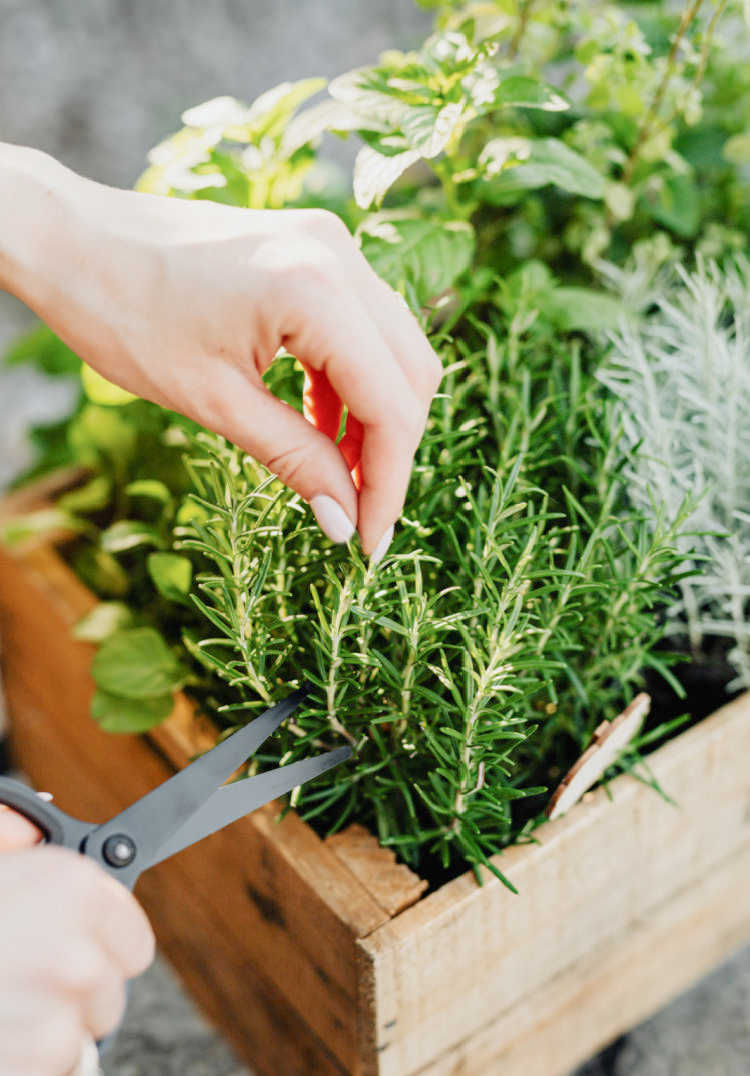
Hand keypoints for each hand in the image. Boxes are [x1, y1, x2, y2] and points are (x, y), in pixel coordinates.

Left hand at [0, 146, 441, 558]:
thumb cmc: (123, 314)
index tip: (369, 541)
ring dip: (376, 418)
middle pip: (412, 374)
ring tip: (334, 472)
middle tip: (357, 511)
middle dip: (390, 452)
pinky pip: (363, 327)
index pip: (392, 404)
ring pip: (396, 350)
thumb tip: (344, 520)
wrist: (72, 238)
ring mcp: (332, 245)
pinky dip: (354, 382)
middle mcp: (338, 257)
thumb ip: (293, 458)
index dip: (389, 481)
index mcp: (314, 291)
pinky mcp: (317, 250)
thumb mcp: (212, 401)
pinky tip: (321, 422)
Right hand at [0, 807, 153, 1075]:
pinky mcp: (36, 1065)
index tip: (69, 946)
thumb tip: (39, 823)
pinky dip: (23, 1062)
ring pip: (78, 1038)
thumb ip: (13, 829)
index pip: (135, 941)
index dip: (101, 945)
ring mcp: (57, 1019)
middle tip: (16, 976)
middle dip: (69, 992)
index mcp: (75, 890)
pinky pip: (52, 1070)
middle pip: (108, 994)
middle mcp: (79, 954)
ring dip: (43, 1032)